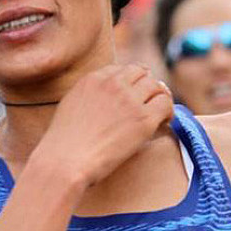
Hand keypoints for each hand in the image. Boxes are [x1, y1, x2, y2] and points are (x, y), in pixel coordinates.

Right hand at [33, 64, 173, 186]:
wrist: (65, 161)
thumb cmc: (63, 144)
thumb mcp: (70, 106)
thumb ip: (88, 96)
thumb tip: (103, 102)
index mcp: (93, 79)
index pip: (121, 70)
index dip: (130, 81)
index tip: (133, 94)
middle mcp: (113, 84)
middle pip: (141, 73)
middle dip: (147, 86)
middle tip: (149, 101)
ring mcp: (129, 100)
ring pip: (156, 86)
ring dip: (159, 97)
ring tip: (159, 113)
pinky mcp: (143, 119)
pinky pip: (166, 104)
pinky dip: (168, 111)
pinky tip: (163, 122)